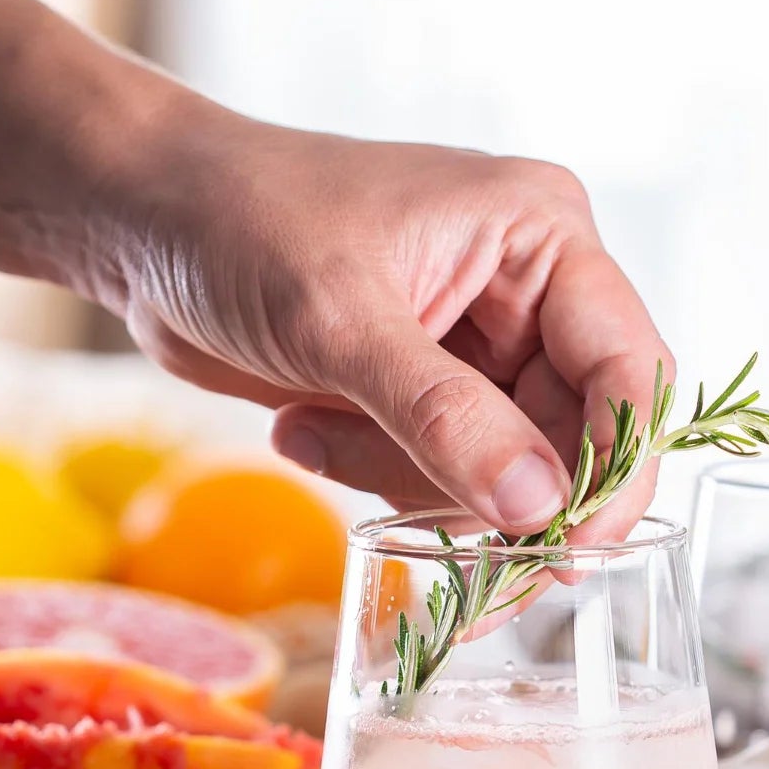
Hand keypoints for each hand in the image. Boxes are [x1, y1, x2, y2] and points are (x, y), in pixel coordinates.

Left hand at [113, 117, 670, 539]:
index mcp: (542, 238)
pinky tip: (303, 423)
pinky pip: (445, 475)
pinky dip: (376, 474)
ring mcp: (484, 350)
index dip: (616, 466)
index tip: (568, 548)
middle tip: (443, 550)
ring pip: (508, 471)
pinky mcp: (433, 394)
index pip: (629, 368)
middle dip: (501, 496)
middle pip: (578, 437)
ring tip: (314, 426)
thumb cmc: (237, 220)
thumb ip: (444, 417)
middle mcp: (533, 295)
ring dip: (413, 481)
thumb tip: (540, 508)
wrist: (138, 218)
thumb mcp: (341, 319)